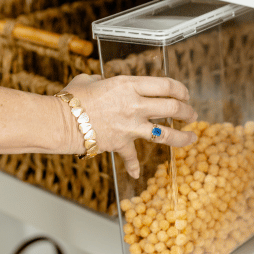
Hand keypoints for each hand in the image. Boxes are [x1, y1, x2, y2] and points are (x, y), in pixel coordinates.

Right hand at [61, 74, 197, 178]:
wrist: (61, 121)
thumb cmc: (72, 99)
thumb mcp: (89, 80)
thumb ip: (102, 80)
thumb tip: (102, 82)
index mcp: (129, 85)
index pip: (166, 85)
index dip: (180, 89)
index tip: (185, 94)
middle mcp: (135, 105)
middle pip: (172, 108)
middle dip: (187, 111)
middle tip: (192, 114)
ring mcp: (131, 126)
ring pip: (166, 134)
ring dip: (182, 136)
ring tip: (192, 137)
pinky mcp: (122, 143)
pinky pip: (132, 157)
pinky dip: (134, 166)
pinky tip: (137, 173)